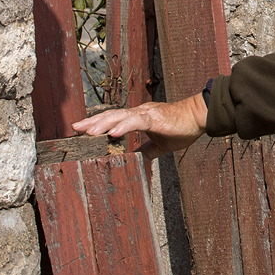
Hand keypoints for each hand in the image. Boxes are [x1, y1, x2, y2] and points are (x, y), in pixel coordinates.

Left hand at [71, 93, 208, 159]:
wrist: (200, 116)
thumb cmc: (183, 127)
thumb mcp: (162, 143)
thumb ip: (148, 150)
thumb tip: (139, 161)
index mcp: (140, 117)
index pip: (114, 119)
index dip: (98, 124)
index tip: (82, 130)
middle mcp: (139, 112)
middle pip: (111, 115)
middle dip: (93, 122)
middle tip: (75, 128)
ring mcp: (146, 114)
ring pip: (120, 116)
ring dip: (103, 124)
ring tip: (88, 132)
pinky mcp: (155, 118)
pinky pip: (136, 121)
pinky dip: (123, 127)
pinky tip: (112, 134)